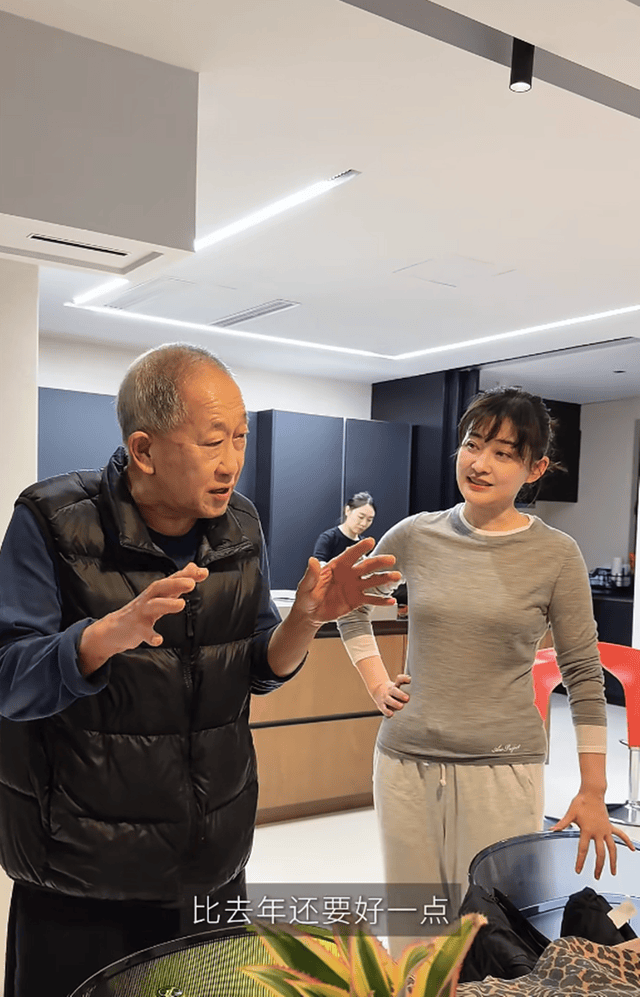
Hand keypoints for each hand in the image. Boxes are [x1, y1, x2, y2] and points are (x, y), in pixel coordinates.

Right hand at [79, 563, 208, 673]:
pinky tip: (158, 640)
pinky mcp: (135, 629)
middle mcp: (149, 599)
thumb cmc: (142, 610)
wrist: (114, 629)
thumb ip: (177, 582)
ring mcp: (141, 613)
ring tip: (181, 604)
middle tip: (192, 583)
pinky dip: (150, 636)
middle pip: (161, 587)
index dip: (187, 574)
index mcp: (157, 592)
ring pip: (153, 606)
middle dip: (176, 583)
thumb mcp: (160, 595)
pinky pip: (143, 632)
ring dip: (167, 604)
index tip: (203, 572)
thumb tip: (193, 567)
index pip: (172, 579)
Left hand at [291, 537, 400, 627]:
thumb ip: (311, 574)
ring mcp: (354, 587)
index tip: (370, 541)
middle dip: (378, 562)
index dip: (360, 548)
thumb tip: (312, 560)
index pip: (349, 555)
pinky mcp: (356, 600)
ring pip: (372, 581)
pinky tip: (391, 601)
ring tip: (396, 577)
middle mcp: (348, 574)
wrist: (310, 613)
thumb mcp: (306, 586)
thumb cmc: (306, 597)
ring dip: (384, 579)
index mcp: (336, 567)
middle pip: (366, 566)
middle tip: (391, 559)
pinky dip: (381, 600)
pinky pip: (371, 599)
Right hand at [372, 674, 410, 716]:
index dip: (404, 679)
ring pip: (389, 700)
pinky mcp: (381, 705)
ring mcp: (385, 698)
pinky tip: (391, 714)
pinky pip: (383, 709)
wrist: (378, 690)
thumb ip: (405, 681)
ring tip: (401, 706)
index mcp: (395, 685)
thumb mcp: (398, 683)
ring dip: (395, 703)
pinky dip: (386, 712)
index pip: (399, 679)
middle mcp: (390, 691)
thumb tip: (410, 679)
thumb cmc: (393, 689)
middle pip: (394, 691)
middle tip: (407, 698)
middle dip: (401, 694)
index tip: (409, 680)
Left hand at [551, 792, 635, 877]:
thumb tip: (552, 829)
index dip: (580, 861)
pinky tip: (632, 849)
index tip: (578, 870)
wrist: (592, 792)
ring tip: (613, 871)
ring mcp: (606, 830)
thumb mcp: (570, 813)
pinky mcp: (610, 826)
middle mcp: (598, 832)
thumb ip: (562, 823)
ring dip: (613, 861)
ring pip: (612, 849)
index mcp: (587, 830)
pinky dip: (627, 842)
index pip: (583, 850)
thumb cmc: (582, 801)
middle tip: (596, 876)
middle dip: (598, 866)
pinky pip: (620, 835)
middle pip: (600, 854)